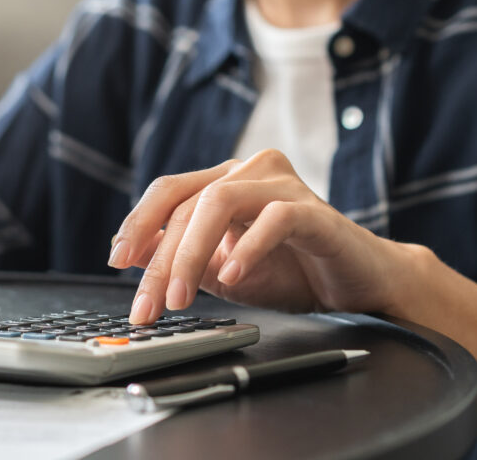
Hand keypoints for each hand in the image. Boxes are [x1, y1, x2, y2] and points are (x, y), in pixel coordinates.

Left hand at [109, 149, 425, 323]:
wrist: (360, 285)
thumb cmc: (294, 272)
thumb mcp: (223, 271)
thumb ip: (184, 260)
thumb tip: (133, 258)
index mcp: (227, 180)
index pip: (169, 192)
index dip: (138, 224)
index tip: (116, 261)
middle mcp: (251, 171)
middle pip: (188, 203)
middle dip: (160, 259)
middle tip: (147, 305)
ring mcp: (283, 185)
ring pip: (220, 202)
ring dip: (190, 253)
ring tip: (180, 297)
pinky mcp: (314, 211)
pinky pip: (274, 218)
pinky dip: (247, 248)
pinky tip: (233, 276)